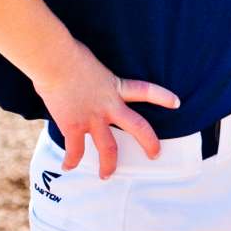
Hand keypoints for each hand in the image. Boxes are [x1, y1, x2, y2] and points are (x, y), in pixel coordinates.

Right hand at [36, 40, 178, 177]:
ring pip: (109, 149)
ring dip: (109, 165)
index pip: (146, 90)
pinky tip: (68, 167)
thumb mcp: (91, 65)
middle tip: (155, 155)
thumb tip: (82, 81)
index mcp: (115, 87)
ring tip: (107, 175)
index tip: (176, 103)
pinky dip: (72, 161)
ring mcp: (93, 118)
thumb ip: (93, 78)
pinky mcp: (74, 126)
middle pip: (138, 127)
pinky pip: (76, 150)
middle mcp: (109, 106)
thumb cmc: (68, 54)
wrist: (54, 60)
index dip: (163, 97)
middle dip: (149, 143)